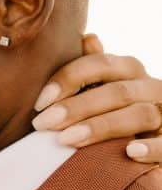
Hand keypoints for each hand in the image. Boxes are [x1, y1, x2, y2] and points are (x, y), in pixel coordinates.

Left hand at [32, 34, 161, 162]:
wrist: (151, 141)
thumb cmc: (116, 114)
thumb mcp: (104, 89)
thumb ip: (95, 69)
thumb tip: (88, 37)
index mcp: (131, 71)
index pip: (101, 65)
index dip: (69, 79)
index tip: (40, 102)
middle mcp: (151, 88)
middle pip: (116, 92)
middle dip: (77, 106)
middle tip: (43, 123)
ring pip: (139, 115)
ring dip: (102, 126)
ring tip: (67, 139)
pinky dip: (151, 147)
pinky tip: (130, 152)